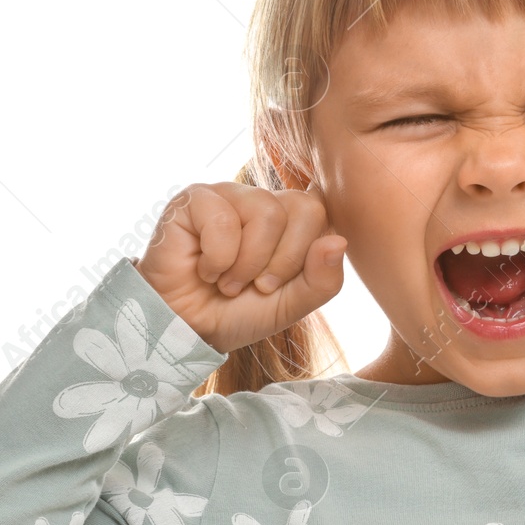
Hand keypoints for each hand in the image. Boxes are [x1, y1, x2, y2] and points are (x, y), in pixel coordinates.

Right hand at [135, 182, 346, 354]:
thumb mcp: (291, 305)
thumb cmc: (237, 312)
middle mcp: (262, 201)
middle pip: (305, 208)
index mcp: (290, 219)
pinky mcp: (194, 199)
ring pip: (267, 212)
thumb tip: (338, 241)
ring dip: (246, 264)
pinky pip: (223, 219)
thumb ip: (323, 280)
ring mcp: (228, 194)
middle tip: (254, 285)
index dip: (303, 255)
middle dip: (282, 262)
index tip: (275, 284)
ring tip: (226, 281)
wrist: (186, 329)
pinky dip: (217, 259)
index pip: (321, 213)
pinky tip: (203, 269)